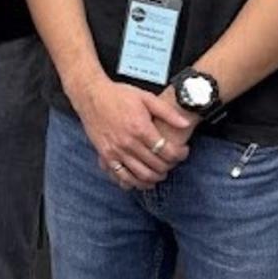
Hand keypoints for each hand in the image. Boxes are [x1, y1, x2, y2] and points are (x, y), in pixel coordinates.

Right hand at [74, 76, 194, 190]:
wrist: (91, 96)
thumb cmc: (118, 95)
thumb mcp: (146, 98)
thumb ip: (167, 112)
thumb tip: (186, 123)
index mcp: (141, 129)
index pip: (167, 151)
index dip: (179, 155)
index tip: (183, 152)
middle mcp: (129, 143)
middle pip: (156, 165)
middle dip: (169, 167)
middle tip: (173, 162)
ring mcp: (116, 151)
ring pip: (140, 175)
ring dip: (154, 178)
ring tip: (160, 173)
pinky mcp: (105, 155)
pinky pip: (121, 176)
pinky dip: (133, 182)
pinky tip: (141, 181)